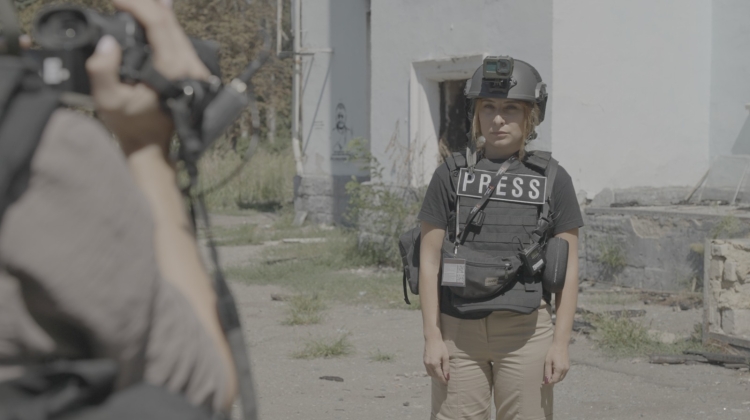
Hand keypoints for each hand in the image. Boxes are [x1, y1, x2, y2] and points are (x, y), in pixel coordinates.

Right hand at [85, 0, 210, 155]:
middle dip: (145, 4)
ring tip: (132, 3)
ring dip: (155, 12)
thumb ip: (103, 70)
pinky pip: (179, 38)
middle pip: (169, 21)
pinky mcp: (191, 70)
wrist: (150, 144)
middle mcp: (188, 66)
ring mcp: (193, 68)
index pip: (158, 24)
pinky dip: (164, 23)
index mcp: (172, 69)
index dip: (137, 5)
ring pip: (176, 28)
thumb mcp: (108, 100)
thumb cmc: (130, 124)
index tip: (116, 0)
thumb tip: (108, 42)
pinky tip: (155, 11)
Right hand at [424, 337, 449, 383]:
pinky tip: (436, 370)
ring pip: (430, 373)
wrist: (432, 339)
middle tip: (445, 379)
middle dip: (440, 379)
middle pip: (434, 376)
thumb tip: (447, 377)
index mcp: (434, 364)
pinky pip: (428, 370)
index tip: (447, 383)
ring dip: (435, 376)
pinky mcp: (424, 361)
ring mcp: (425, 363)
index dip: (443, 380)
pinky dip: (432, 372)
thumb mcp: (445, 357)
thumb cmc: (440, 346)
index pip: (439, 376)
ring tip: (441, 376)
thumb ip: (446, 368)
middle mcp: (428, 365)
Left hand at [543, 342, 569, 384]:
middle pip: (558, 380)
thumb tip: (547, 380)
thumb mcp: (548, 361)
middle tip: (545, 379)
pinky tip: (554, 372)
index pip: (554, 380)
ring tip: (549, 375)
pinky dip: (559, 375)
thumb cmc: (553, 351)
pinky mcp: (568, 366)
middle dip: (552, 381)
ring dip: (556, 378)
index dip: (549, 382)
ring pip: (561, 377)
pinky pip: (563, 374)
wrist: (561, 344)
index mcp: (560, 369)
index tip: (543, 383)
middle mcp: (565, 370)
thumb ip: (547, 371)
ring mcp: (567, 368)